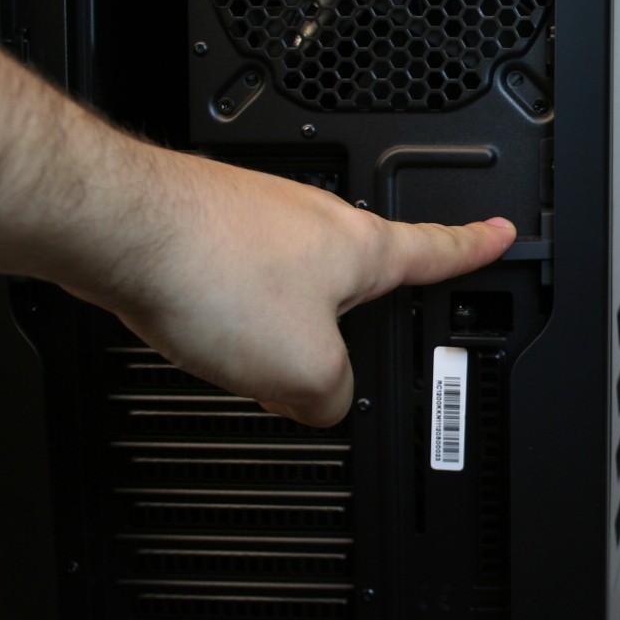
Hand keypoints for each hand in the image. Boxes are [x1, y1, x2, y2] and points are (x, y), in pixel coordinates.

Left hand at [75, 148, 515, 427]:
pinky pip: (240, 280)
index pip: (437, 248)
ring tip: (254, 357)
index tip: (498, 234)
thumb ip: (331, 398)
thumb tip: (322, 402)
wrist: (120, 228)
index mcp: (358, 248)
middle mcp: (314, 221)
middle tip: (343, 350)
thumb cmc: (211, 272)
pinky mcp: (212, 226)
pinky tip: (209, 335)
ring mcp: (260, 218)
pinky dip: (233, 313)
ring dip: (282, 322)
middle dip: (350, 317)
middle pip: (354, 273)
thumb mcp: (302, 370)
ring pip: (291, 283)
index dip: (475, 247)